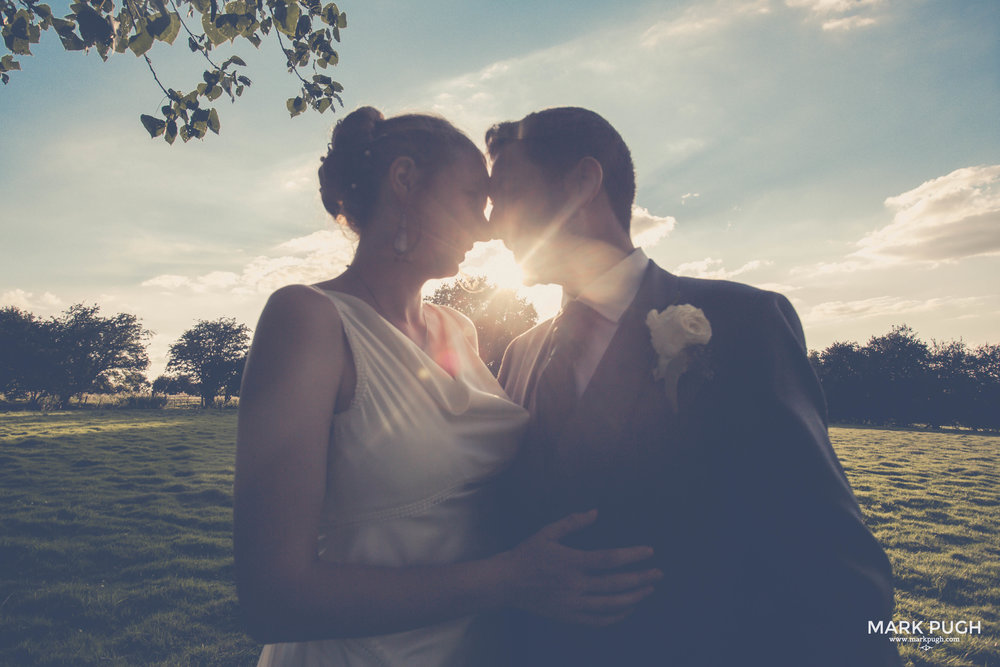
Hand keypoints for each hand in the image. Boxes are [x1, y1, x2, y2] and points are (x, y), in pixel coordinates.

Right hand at [496, 510, 661, 625]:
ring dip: (634, 598)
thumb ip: (573, 522)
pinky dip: (617, 616)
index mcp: (571, 561)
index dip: (632, 556)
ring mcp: (572, 603)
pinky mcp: (569, 616)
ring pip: (611, 605)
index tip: (649, 551)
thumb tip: (596, 512)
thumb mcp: (547, 532)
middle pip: (616, 584)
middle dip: (641, 579)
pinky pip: (599, 621)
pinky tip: (628, 607)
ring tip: (648, 590)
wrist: (506, 583)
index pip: (609, 559)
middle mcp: (574, 584)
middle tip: (658, 573)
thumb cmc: (527, 554)